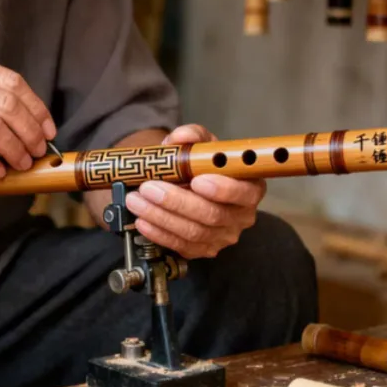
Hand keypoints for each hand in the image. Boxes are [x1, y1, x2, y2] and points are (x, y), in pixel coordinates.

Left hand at [125, 125, 265, 258]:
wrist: (189, 184)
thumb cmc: (201, 164)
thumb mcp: (201, 144)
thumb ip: (193, 136)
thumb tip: (180, 137)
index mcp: (250, 187)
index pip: (245, 193)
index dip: (223, 189)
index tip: (197, 180)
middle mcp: (241, 215)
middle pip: (212, 214)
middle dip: (177, 201)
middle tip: (149, 188)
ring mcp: (223, 236)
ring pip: (193, 232)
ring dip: (161, 216)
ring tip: (136, 201)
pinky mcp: (204, 250)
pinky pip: (181, 245)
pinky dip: (159, 233)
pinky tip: (142, 220)